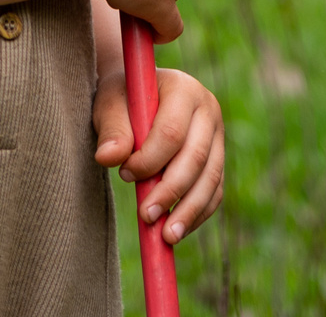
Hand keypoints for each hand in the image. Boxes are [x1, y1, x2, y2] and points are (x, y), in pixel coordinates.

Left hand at [93, 67, 224, 244]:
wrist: (137, 95)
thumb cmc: (122, 98)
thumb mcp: (109, 104)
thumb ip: (111, 129)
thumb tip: (108, 158)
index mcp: (183, 89)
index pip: (172, 132)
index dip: (150, 160)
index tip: (125, 174)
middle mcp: (208, 110)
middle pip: (196, 158)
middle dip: (171, 192)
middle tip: (146, 217)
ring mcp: (217, 135)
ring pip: (210, 178)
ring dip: (189, 211)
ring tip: (167, 237)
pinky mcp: (217, 158)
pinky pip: (214, 191)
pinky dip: (198, 213)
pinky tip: (178, 230)